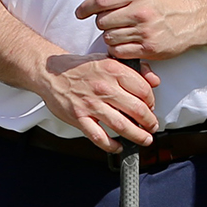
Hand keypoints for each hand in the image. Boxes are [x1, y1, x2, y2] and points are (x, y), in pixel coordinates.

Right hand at [32, 53, 161, 151]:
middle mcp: (103, 88)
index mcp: (113, 71)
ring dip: (137, 135)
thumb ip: (135, 70)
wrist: (51, 72)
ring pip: (121, 125)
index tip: (151, 107)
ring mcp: (91, 104)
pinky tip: (118, 146)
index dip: (152, 102)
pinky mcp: (79, 118)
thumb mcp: (109, 60)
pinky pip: (99, 137)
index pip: (143, 90)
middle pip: (137, 109)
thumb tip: (155, 80)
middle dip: (150, 122)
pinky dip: (111, 145)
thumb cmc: (81, 68)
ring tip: (144, 139)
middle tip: (152, 126)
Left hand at [75, 0, 206, 61]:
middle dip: (102, 24)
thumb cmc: (163, 5)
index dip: (86, 7)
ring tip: (121, 33)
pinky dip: (117, 49)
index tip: (79, 13)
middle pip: (102, 21)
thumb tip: (94, 5)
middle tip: (112, 24)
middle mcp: (140, 12)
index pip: (101, 0)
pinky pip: (119, 51)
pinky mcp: (148, 49)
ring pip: (109, 38)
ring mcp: (144, 32)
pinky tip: (125, 44)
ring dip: (110, 37)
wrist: (191, 21)